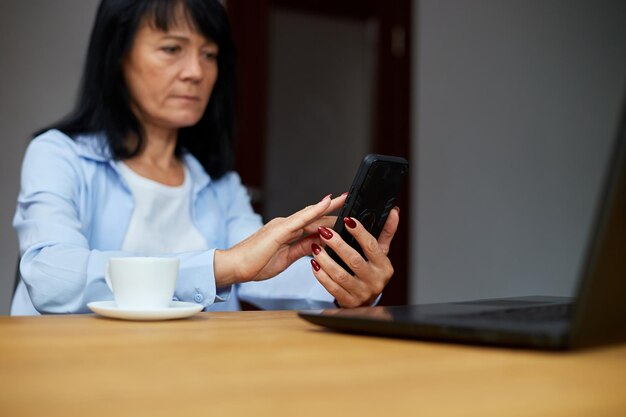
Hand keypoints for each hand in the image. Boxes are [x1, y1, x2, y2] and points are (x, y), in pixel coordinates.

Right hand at [214, 193, 346, 284]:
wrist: (234, 267)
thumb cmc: (255, 264)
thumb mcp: (286, 258)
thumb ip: (303, 249)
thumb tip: (319, 244)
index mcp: (286, 232)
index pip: (312, 224)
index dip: (329, 219)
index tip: (344, 215)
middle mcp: (285, 225)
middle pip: (314, 216)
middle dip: (333, 209)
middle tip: (350, 201)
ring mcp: (282, 225)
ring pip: (310, 215)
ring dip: (328, 206)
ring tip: (344, 199)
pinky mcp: (279, 230)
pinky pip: (301, 219)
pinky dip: (315, 210)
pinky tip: (327, 202)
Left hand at [310, 207, 399, 307]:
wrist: (365, 303)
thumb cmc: (371, 273)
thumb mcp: (381, 254)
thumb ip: (386, 232)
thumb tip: (394, 212)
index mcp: (384, 266)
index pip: (372, 246)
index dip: (359, 232)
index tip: (347, 220)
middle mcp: (375, 281)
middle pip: (354, 260)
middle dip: (337, 244)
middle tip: (324, 231)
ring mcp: (362, 293)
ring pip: (340, 275)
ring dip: (325, 259)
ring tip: (315, 247)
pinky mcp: (348, 302)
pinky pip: (332, 288)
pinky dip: (321, 275)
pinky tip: (314, 264)